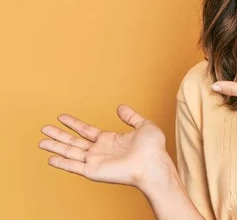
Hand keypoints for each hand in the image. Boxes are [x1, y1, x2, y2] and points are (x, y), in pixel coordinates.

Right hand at [38, 105, 172, 190]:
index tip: (61, 117)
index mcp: (110, 140)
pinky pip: (74, 166)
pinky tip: (50, 158)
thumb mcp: (144, 126)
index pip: (86, 130)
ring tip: (41, 141)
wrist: (153, 163)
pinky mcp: (93, 171)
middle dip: (58, 135)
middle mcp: (100, 151)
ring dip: (55, 147)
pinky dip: (62, 163)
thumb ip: (131, 117)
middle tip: (44, 128)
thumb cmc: (153, 148)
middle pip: (74, 141)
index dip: (73, 123)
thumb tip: (120, 107)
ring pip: (70, 152)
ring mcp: (95, 161)